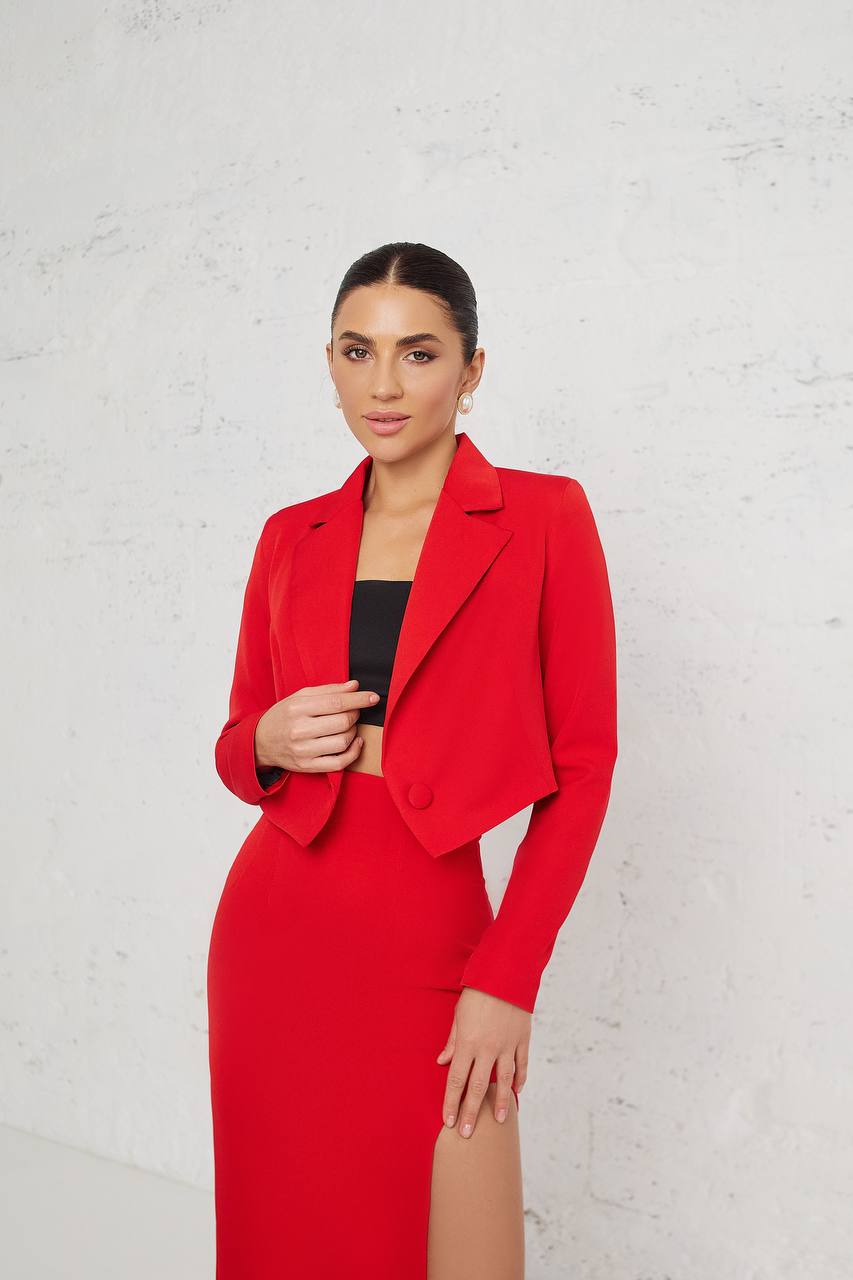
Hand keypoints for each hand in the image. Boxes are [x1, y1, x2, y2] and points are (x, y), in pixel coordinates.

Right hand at [254, 679, 377, 772]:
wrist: (260, 742)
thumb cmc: (283, 716)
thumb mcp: (299, 697)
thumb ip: (328, 690)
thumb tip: (354, 686)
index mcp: (297, 708)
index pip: (336, 702)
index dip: (359, 699)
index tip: (373, 697)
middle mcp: (299, 730)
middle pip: (343, 722)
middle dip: (356, 714)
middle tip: (354, 711)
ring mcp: (304, 751)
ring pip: (343, 741)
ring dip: (354, 731)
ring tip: (349, 726)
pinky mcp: (308, 766)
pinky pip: (339, 763)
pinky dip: (354, 752)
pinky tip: (355, 742)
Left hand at [436, 986, 530, 1136]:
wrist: (505, 974)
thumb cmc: (477, 993)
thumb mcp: (458, 1015)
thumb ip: (452, 1041)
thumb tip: (443, 1062)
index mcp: (467, 1042)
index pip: (456, 1080)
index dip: (451, 1102)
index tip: (448, 1121)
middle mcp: (487, 1048)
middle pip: (477, 1087)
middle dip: (472, 1112)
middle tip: (468, 1133)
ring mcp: (507, 1045)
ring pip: (504, 1081)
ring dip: (501, 1103)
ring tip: (500, 1120)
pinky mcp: (522, 1039)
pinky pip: (522, 1065)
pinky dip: (520, 1080)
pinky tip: (518, 1092)